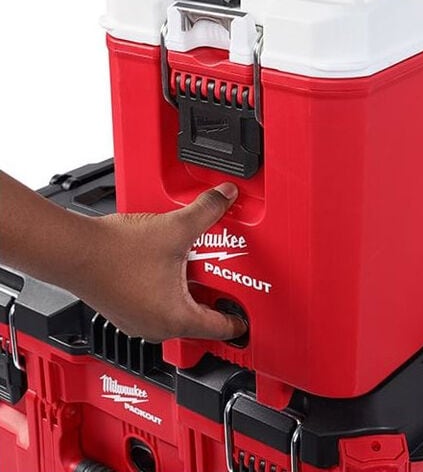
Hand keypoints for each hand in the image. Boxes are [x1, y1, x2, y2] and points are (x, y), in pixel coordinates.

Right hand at [76, 183, 246, 342]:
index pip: (220, 328)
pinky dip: (166, 293)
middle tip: (223, 282)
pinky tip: (165, 270)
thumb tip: (225, 196)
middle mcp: (157, 328)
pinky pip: (156, 307)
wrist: (74, 251)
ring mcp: (138, 323)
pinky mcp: (124, 313)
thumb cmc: (117, 252)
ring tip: (193, 271)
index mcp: (176, 319)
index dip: (238, 322)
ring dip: (187, 294)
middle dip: (212, 299)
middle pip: (198, 319)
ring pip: (175, 313)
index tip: (246, 321)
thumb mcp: (175, 228)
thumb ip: (206, 210)